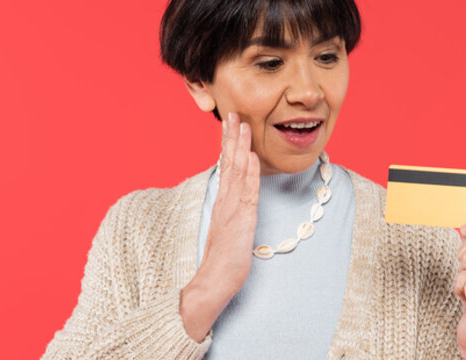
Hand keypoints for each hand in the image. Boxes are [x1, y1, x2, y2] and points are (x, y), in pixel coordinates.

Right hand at [180, 112, 260, 341]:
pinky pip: (247, 192)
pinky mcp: (241, 220)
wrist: (214, 281)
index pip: (226, 167)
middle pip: (228, 163)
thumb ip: (233, 213)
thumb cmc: (223, 260)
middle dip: (231, 137)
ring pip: (237, 172)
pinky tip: (252, 157)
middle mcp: (225, 201)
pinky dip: (250, 173)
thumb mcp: (229, 230)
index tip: (230, 124)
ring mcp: (232, 209)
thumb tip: (239, 200)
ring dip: (240, 147)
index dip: (228, 145)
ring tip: (242, 125)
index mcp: (222, 202)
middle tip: (232, 114)